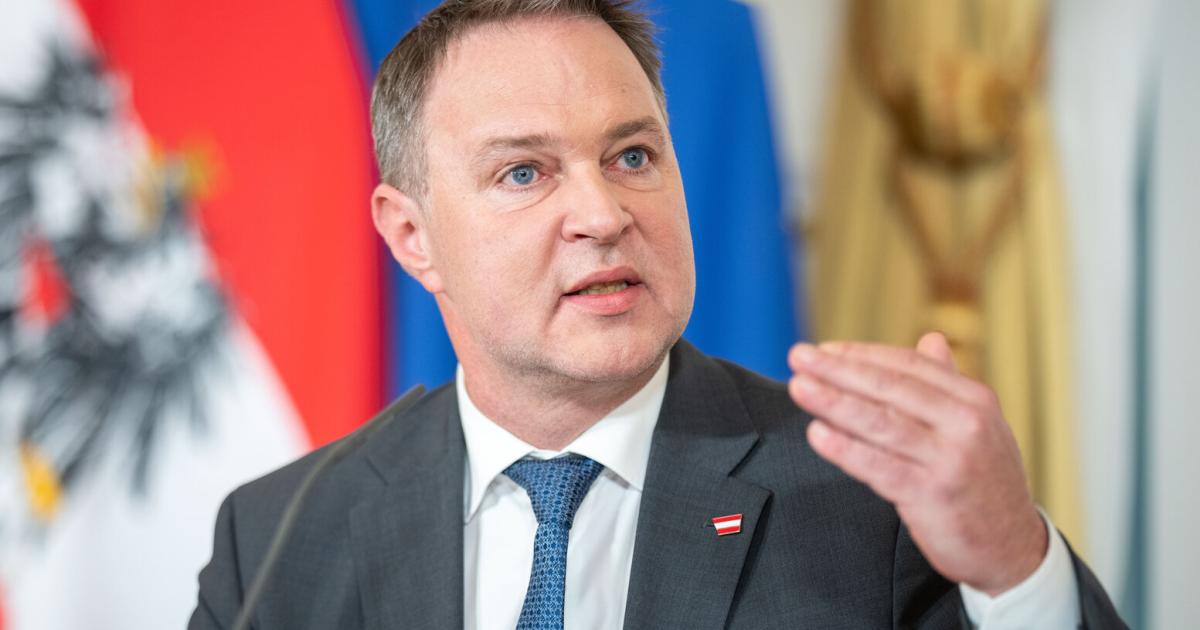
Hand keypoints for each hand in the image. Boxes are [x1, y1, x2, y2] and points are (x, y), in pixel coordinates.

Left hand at [787, 332, 1046, 595]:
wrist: (1013, 547)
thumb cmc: (984, 481)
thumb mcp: (978, 426)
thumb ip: (947, 385)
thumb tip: (930, 340)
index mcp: (973, 399)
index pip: (907, 366)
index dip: (861, 355)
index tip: (823, 350)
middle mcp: (965, 423)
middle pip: (890, 388)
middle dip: (839, 370)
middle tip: (799, 356)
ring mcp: (950, 459)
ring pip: (881, 423)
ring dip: (834, 402)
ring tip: (800, 387)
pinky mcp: (933, 494)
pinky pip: (880, 467)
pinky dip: (846, 449)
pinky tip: (818, 435)